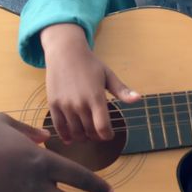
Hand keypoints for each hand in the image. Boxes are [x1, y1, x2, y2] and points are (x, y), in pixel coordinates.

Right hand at [41, 23, 140, 143]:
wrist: (65, 52)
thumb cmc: (89, 63)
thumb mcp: (108, 75)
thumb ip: (122, 90)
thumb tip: (138, 99)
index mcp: (96, 97)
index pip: (102, 128)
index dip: (107, 135)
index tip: (109, 134)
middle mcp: (80, 104)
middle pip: (89, 132)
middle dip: (96, 136)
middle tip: (98, 134)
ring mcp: (65, 105)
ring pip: (75, 132)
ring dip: (82, 137)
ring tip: (86, 135)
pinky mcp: (53, 104)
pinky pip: (59, 126)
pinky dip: (65, 136)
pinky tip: (70, 139)